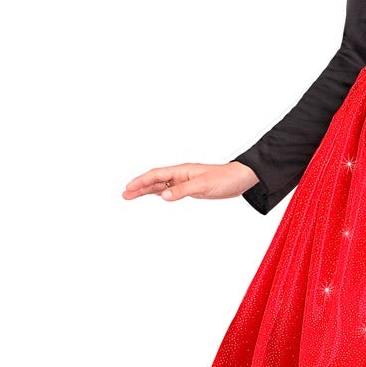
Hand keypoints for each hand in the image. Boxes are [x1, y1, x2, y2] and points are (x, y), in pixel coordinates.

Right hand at [123, 161, 260, 202]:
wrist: (240, 179)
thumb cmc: (225, 179)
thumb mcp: (203, 185)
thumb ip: (182, 190)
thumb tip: (163, 196)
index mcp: (182, 170)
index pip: (156, 175)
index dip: (141, 182)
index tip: (128, 189)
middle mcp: (181, 174)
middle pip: (155, 180)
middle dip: (139, 187)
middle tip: (125, 195)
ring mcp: (185, 181)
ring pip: (162, 185)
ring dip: (147, 190)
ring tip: (133, 196)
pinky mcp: (191, 188)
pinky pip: (171, 190)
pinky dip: (160, 193)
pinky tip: (156, 196)